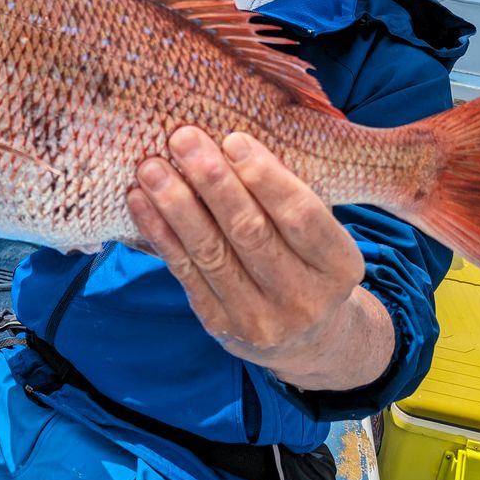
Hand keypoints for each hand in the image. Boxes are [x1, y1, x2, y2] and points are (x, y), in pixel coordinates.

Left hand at [126, 126, 392, 390]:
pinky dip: (160, 233)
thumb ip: (287, 197)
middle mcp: (303, 298)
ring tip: (151, 167)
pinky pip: (184, 272)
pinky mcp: (219, 325)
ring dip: (176, 204)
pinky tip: (140, 200)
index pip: (300, 215)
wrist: (307, 341)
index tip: (233, 139)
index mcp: (339, 266)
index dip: (265, 176)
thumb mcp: (321, 236)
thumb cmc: (308, 264)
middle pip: (250, 232)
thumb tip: (229, 142)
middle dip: (213, 181)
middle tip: (182, 139)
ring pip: (210, 252)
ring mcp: (259, 318)